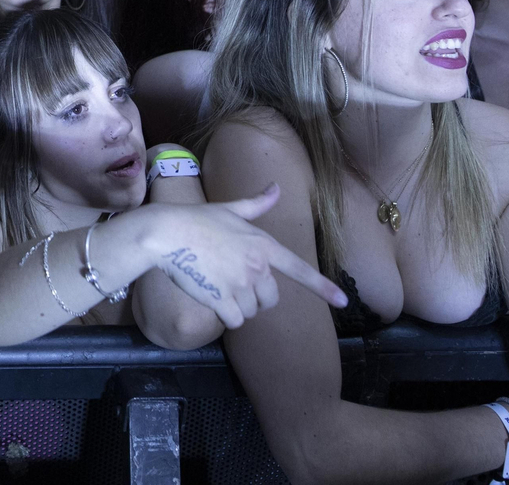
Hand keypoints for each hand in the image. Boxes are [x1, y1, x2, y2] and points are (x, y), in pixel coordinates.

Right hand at [151, 184, 346, 329]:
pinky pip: (234, 320)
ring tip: (216, 285)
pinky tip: (210, 297)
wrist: (165, 233)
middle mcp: (256, 266)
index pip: (299, 269)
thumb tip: (276, 187)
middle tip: (233, 283)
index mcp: (262, 245)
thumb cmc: (196, 219)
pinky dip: (224, 315)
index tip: (343, 301)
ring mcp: (240, 284)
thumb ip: (257, 203)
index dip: (322, 287)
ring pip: (250, 312)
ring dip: (236, 306)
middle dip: (256, 297)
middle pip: (271, 299)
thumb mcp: (229, 208)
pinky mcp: (222, 299)